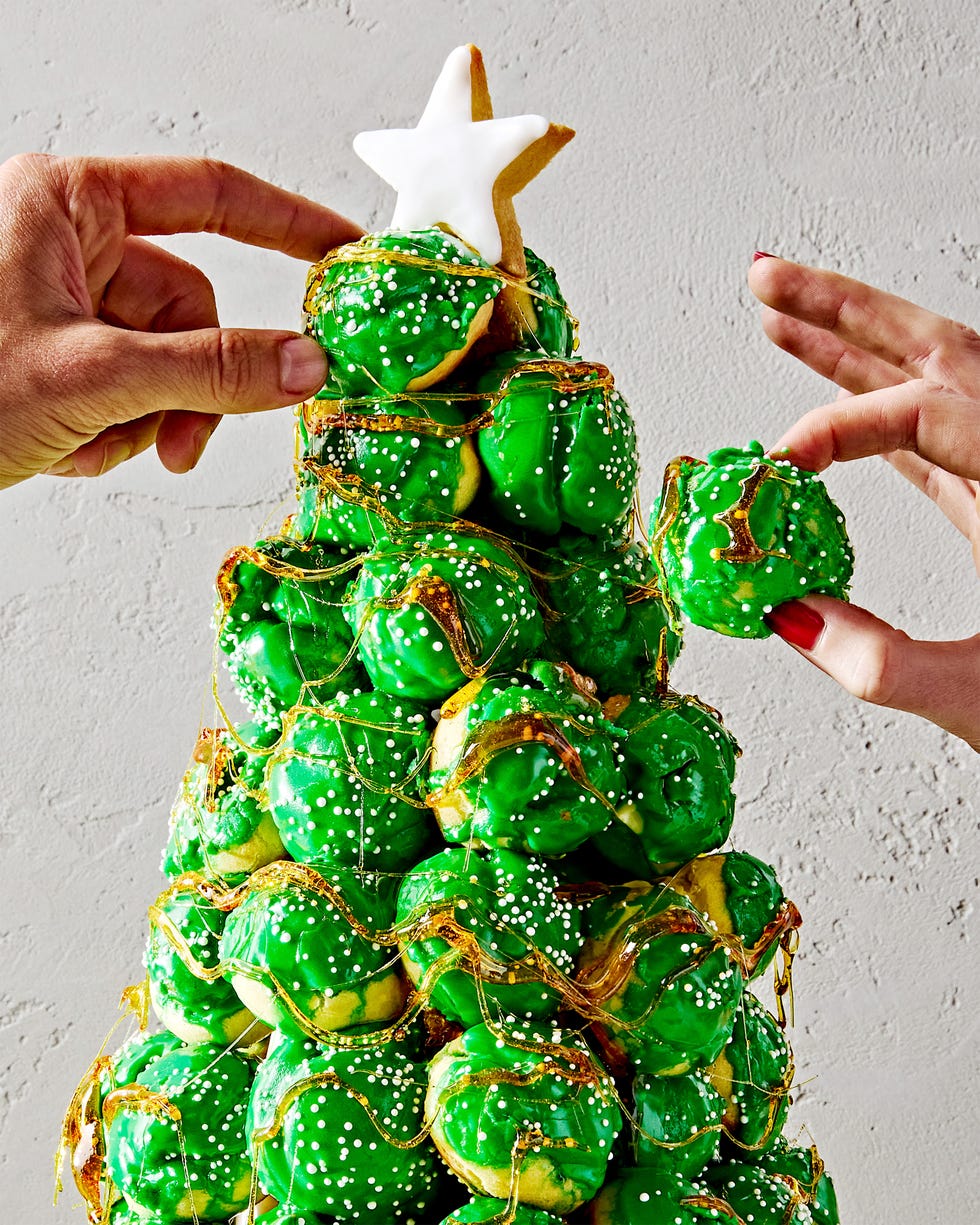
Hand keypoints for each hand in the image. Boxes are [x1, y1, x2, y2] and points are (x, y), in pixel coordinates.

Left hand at [0, 154, 361, 486]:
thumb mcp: (96, 376)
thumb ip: (214, 369)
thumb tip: (305, 363)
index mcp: (67, 204)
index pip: (208, 196)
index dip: (286, 225)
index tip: (342, 251)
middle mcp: (66, 242)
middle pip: (190, 306)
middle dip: (188, 386)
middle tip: (175, 440)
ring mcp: (61, 301)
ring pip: (166, 358)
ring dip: (147, 418)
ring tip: (94, 444)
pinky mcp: (57, 353)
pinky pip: (131, 386)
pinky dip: (114, 429)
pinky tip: (67, 447)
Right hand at [748, 254, 979, 751]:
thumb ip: (881, 660)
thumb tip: (791, 617)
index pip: (925, 412)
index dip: (839, 426)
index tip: (778, 464)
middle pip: (935, 351)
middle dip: (842, 310)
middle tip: (767, 280)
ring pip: (933, 381)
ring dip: (853, 346)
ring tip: (782, 316)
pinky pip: (932, 432)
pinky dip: (875, 410)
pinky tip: (833, 399)